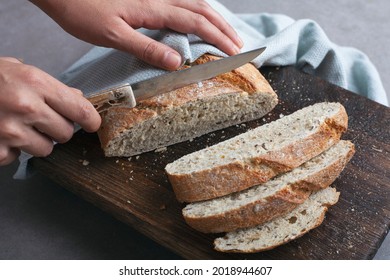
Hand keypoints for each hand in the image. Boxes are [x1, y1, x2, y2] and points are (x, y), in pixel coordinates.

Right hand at [0, 57, 100, 165]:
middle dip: (59, 129)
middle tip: (45, 120)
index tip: (92, 124)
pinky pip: (17, 158)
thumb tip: (78, 98)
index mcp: (35, 83)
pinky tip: (1, 135)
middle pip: (66, 134)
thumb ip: (51, 86)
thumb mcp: (19, 70)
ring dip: (38, 141)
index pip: (81, 109)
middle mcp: (26, 107)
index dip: (91, 120)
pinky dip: (12, 150)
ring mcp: (9, 131)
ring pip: (46, 149)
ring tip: (20, 126)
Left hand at [30, 0, 242, 69]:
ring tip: (226, 33)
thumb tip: (177, 62)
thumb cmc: (82, 11)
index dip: (218, 38)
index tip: (235, 52)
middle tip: (239, 44)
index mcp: (154, 8)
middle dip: (223, 27)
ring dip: (213, 17)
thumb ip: (146, 48)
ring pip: (194, 2)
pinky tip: (197, 20)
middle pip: (201, 9)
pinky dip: (197, 11)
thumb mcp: (113, 35)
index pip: (196, 23)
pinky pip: (181, 1)